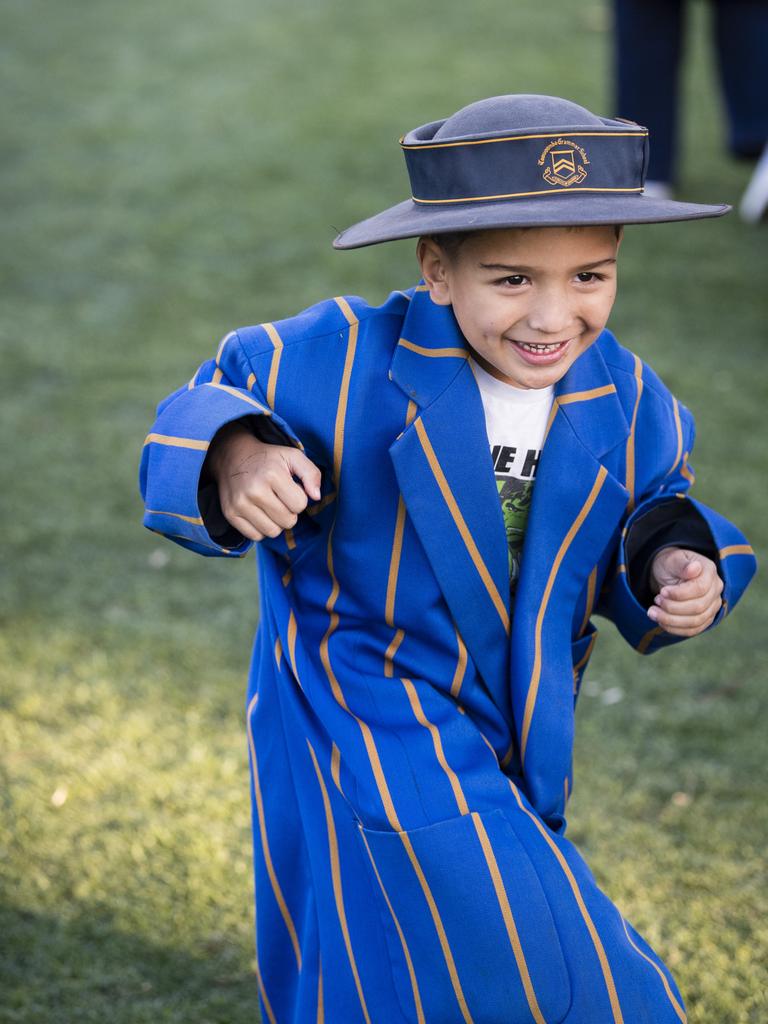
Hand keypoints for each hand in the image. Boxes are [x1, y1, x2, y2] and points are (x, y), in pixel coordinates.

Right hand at [206, 421, 321, 540]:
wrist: (233, 457)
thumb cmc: (268, 459)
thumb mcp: (293, 456)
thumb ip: (311, 473)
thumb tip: (316, 497)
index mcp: (272, 474)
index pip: (300, 505)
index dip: (299, 498)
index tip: (290, 489)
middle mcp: (254, 490)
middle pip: (288, 521)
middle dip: (289, 512)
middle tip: (280, 499)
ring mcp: (240, 504)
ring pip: (272, 532)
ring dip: (276, 523)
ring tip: (270, 506)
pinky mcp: (230, 514)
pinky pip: (255, 537)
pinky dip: (261, 529)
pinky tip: (258, 513)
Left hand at [647, 547, 722, 636]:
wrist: (668, 574)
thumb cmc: (670, 565)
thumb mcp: (672, 560)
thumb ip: (682, 565)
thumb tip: (694, 568)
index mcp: (709, 572)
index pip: (700, 589)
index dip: (679, 594)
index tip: (662, 592)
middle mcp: (715, 590)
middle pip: (698, 607)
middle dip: (672, 608)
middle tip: (656, 600)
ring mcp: (712, 606)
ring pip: (696, 621)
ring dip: (671, 620)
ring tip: (653, 612)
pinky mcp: (705, 618)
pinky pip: (693, 630)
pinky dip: (675, 629)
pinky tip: (660, 622)